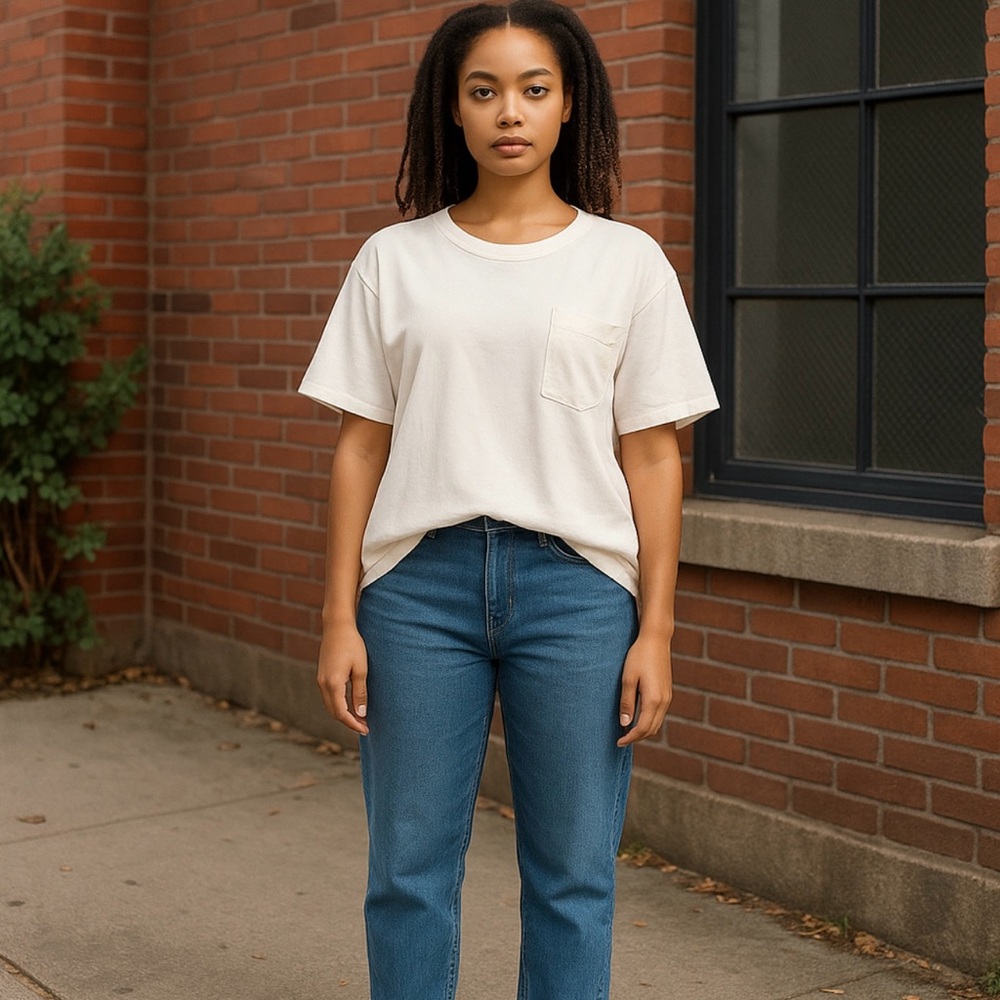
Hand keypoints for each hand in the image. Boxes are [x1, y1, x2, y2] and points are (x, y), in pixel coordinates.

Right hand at [316, 621, 369, 735]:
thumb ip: (360, 692)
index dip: (353, 724)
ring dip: (343, 714)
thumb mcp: (361, 669)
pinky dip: (339, 704)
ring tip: (360, 718)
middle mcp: (323, 684)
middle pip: (334, 712)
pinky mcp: (322, 675)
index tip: (366, 729)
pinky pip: (329, 696)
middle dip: (349, 722)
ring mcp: (320, 679)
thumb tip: (361, 713)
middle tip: (365, 727)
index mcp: (332, 684)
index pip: (342, 713)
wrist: (337, 626)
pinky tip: (350, 704)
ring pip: (330, 705)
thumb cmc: (352, 644)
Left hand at [617, 630, 672, 746]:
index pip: (643, 728)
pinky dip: (649, 721)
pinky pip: (659, 714)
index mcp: (654, 699)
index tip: (618, 742)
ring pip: (657, 723)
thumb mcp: (628, 678)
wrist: (656, 640)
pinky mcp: (667, 692)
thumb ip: (627, 702)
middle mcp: (664, 701)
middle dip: (637, 737)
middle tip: (621, 739)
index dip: (630, 738)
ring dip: (644, 730)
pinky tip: (637, 717)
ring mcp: (668, 697)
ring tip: (627, 731)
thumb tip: (625, 724)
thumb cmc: (638, 657)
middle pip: (652, 729)